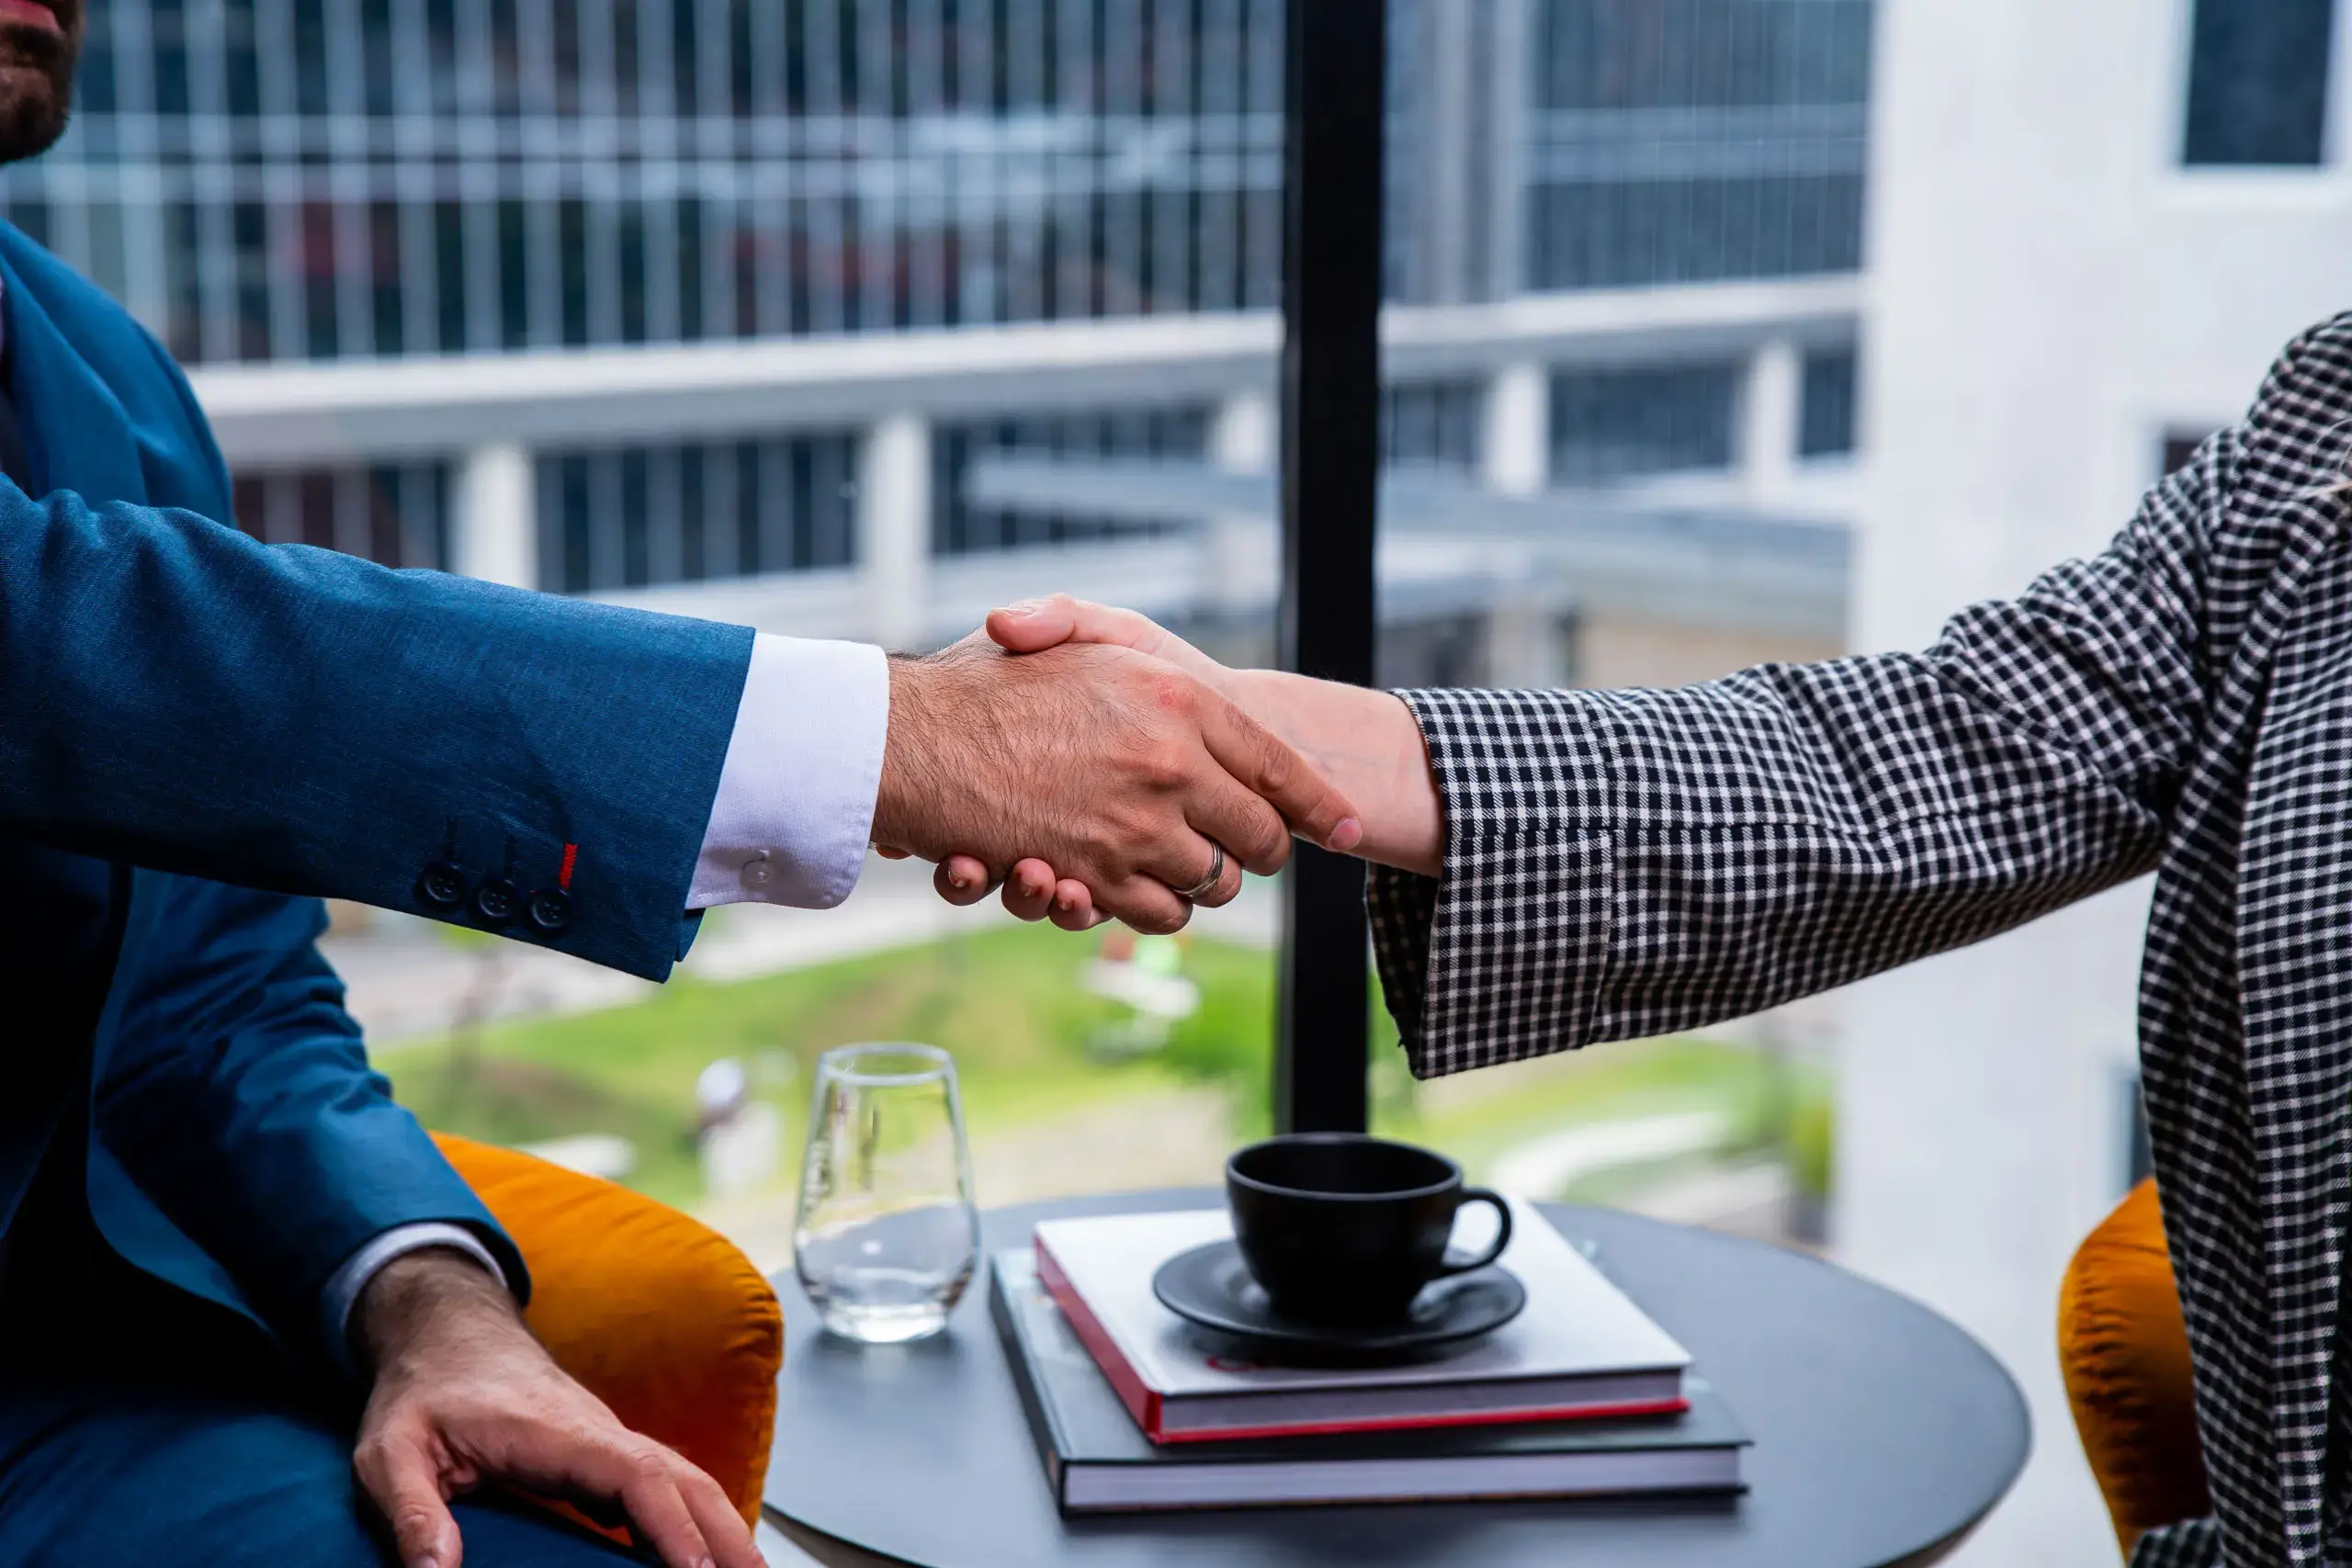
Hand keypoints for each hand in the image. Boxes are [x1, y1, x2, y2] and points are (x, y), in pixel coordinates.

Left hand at [351, 1249, 760, 1567]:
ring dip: (724, 1523)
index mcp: (556, 1432)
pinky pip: (666, 1483)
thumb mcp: (389, 1453)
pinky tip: (709, 1554)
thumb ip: (411, 1510)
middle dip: (726, 1531)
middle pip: (684, 1477)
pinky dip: (699, 1514)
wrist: (447, 1331)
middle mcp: (598, 1432)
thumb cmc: (423, 1392)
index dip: (672, 1525)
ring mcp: (607, 1440)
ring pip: (685, 1478)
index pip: (634, 1475)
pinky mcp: (604, 1452)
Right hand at [929, 598, 1441, 915]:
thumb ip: (1151, 646)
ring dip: (1198, 880)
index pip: (1282, 766)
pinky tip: (1115, 877)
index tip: (1351, 831)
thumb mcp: (1077, 630)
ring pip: (1212, 885)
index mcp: (1181, 700)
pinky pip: (1158, 914)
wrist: (905, 738)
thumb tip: (1213, 702)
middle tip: (1237, 847)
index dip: (1322, 806)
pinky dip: (1148, 908)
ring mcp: (1137, 830)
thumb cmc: (989, 679)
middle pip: (1259, 841)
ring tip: (1161, 855)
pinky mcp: (1095, 881)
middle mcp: (1173, 766)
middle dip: (1256, 851)